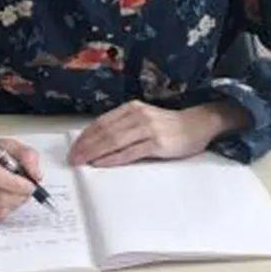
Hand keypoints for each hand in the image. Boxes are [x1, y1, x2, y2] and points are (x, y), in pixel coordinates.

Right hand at [0, 136, 42, 221]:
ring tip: (17, 194)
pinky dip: (3, 210)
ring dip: (14, 205)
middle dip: (20, 197)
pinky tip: (4, 198)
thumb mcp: (8, 144)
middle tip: (28, 191)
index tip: (31, 185)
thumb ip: (26, 155)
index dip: (17, 184)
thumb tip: (36, 176)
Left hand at [67, 99, 250, 167]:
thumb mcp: (144, 118)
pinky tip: (102, 164)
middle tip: (73, 158)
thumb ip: (125, 124)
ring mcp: (147, 128)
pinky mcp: (157, 143)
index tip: (74, 147)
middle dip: (86, 145)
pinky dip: (113, 158)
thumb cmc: (168, 125)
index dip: (86, 135)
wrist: (197, 124)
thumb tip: (99, 140)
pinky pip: (130, 152)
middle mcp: (137, 115)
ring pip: (114, 141)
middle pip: (105, 131)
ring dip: (95, 152)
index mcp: (132, 108)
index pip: (102, 122)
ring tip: (82, 162)